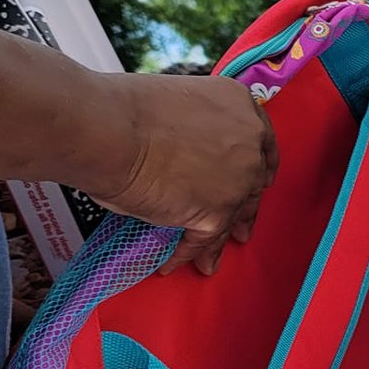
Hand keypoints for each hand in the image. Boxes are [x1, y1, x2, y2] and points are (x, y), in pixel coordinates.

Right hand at [87, 75, 277, 275]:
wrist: (107, 131)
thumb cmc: (123, 111)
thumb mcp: (179, 105)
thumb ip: (197, 131)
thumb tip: (184, 156)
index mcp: (240, 105)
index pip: (262, 141)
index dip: (259, 164)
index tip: (260, 180)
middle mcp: (249, 142)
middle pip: (254, 182)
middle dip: (245, 207)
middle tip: (241, 227)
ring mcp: (238, 180)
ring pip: (233, 215)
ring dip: (221, 238)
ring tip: (208, 259)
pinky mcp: (217, 213)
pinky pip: (205, 240)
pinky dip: (187, 253)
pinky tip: (172, 263)